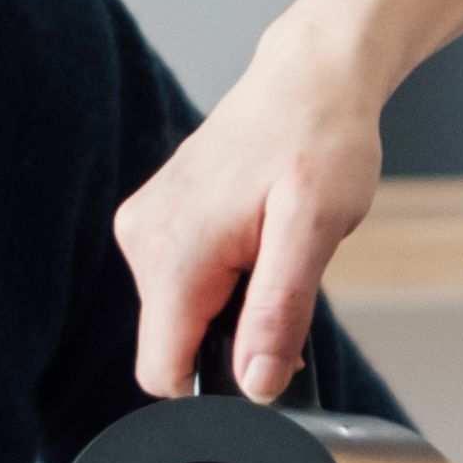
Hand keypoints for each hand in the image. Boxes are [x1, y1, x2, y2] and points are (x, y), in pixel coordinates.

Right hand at [118, 19, 391, 399]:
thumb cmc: (319, 139)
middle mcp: (143, 241)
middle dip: (234, 332)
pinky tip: (258, 230)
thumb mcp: (314, 232)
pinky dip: (226, 272)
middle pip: (176, 342)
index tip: (267, 348)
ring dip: (234, 298)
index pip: (163, 372)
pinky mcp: (158, 219)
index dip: (217, 382)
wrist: (311, 78)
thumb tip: (256, 384)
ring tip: (275, 241)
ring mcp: (146, 227)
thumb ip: (279, 313)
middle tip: (286, 273)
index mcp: (173, 253)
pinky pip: (185, 279)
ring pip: (183, 312)